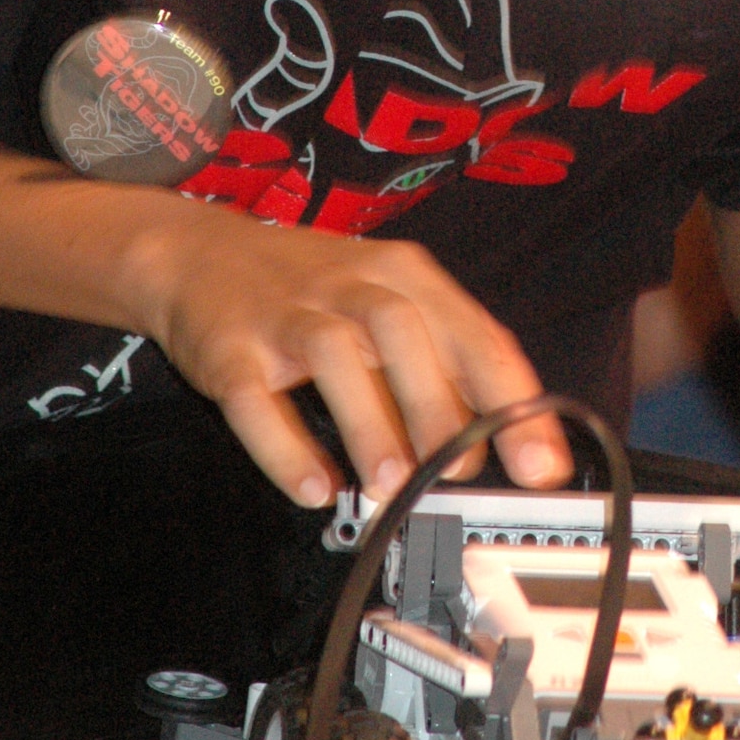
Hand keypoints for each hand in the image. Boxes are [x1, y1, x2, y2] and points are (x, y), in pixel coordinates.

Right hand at [131, 201, 572, 507]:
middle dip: (439, 408)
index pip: (474, 335)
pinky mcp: (230, 348)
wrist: (197, 251)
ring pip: (336, 358)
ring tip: (391, 485)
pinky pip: (256, 398)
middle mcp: (349, 285)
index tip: (541, 465)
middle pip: (405, 333)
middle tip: (458, 472)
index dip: (513, 402)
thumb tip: (494, 445)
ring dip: (370, 426)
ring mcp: (286, 314)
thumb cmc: (313, 290)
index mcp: (403, 275)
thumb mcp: (387, 303)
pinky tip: (313, 487)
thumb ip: (440, 365)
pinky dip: (285, 446)